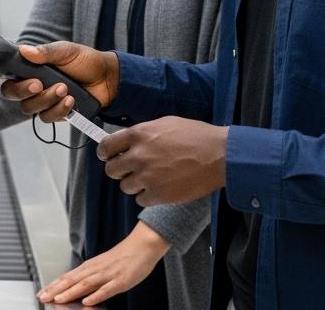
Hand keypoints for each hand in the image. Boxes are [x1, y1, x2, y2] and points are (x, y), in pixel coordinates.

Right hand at [0, 41, 118, 122]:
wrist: (107, 78)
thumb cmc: (85, 61)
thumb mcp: (66, 51)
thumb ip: (46, 52)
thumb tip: (25, 50)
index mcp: (31, 67)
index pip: (6, 74)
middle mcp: (33, 85)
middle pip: (12, 94)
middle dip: (24, 90)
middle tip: (39, 84)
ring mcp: (43, 100)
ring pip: (29, 108)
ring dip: (46, 100)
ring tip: (65, 89)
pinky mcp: (55, 113)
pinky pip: (47, 117)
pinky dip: (59, 110)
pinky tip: (71, 100)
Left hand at [36, 221, 169, 305]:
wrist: (142, 245)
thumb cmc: (123, 257)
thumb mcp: (102, 266)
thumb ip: (89, 277)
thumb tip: (75, 288)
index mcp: (90, 266)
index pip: (67, 276)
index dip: (53, 285)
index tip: (41, 292)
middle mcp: (95, 269)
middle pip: (72, 280)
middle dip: (56, 290)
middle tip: (43, 297)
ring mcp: (108, 275)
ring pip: (86, 284)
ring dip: (71, 292)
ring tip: (59, 299)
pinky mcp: (121, 281)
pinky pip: (107, 289)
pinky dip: (96, 295)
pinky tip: (87, 301)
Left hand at [99, 116, 228, 205]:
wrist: (219, 155)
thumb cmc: (196, 136)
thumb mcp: (165, 123)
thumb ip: (143, 133)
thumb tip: (127, 141)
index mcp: (138, 135)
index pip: (106, 146)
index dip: (105, 153)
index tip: (108, 156)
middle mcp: (139, 156)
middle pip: (111, 170)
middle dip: (119, 170)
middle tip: (130, 169)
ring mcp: (148, 177)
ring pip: (125, 186)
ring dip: (134, 183)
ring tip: (150, 178)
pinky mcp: (159, 195)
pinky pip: (140, 200)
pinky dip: (147, 196)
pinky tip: (159, 188)